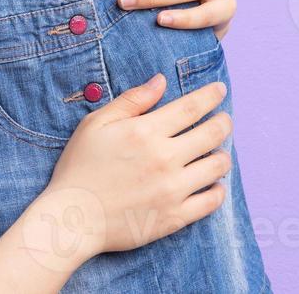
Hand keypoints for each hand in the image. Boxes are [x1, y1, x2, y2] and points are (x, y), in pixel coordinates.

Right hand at [28, 74, 230, 262]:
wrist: (73, 217)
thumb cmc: (80, 167)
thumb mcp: (96, 124)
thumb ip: (132, 101)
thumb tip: (160, 81)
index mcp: (146, 132)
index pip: (191, 108)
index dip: (210, 96)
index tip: (220, 89)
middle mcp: (165, 158)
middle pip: (212, 134)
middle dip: (224, 122)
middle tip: (225, 119)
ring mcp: (173, 189)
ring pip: (217, 167)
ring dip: (222, 155)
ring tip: (217, 152)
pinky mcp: (175, 217)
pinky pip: (211, 201)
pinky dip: (218, 190)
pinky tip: (212, 184)